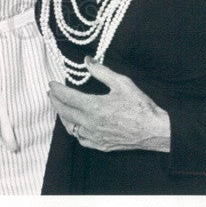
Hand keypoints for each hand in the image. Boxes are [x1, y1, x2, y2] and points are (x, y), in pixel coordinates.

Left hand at [48, 58, 170, 152]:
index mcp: (94, 107)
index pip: (67, 97)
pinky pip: (81, 139)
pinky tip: (74, 124)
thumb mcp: (121, 82)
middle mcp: (91, 123)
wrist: (154, 130)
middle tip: (51, 94)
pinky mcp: (102, 146)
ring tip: (60, 107)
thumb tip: (87, 60)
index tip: (51, 83)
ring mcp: (96, 137)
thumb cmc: (139, 105)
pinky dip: (74, 130)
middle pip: (65, 112)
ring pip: (71, 128)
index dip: (57, 90)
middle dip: (55, 102)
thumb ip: (101, 71)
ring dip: (62, 116)